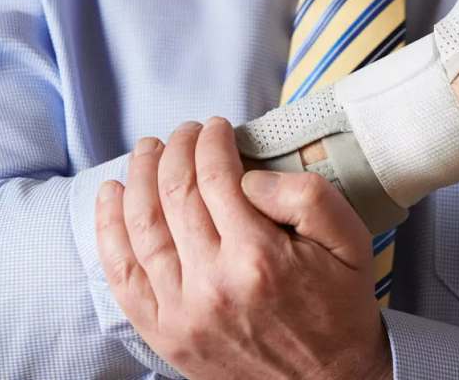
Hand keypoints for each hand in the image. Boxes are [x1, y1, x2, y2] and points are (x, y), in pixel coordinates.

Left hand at [95, 118, 391, 379]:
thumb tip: (250, 176)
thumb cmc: (338, 307)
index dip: (210, 141)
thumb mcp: (350, 243)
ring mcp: (181, 311)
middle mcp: (212, 283)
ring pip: (141, 225)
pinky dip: (108, 228)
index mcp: (259, 257)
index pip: (216, 176)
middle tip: (183, 132)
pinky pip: (121, 272)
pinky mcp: (164, 331)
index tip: (214, 126)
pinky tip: (110, 195)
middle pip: (174, 193)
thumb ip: (307, 197)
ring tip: (146, 149)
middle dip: (175, 149)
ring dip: (138, 176)